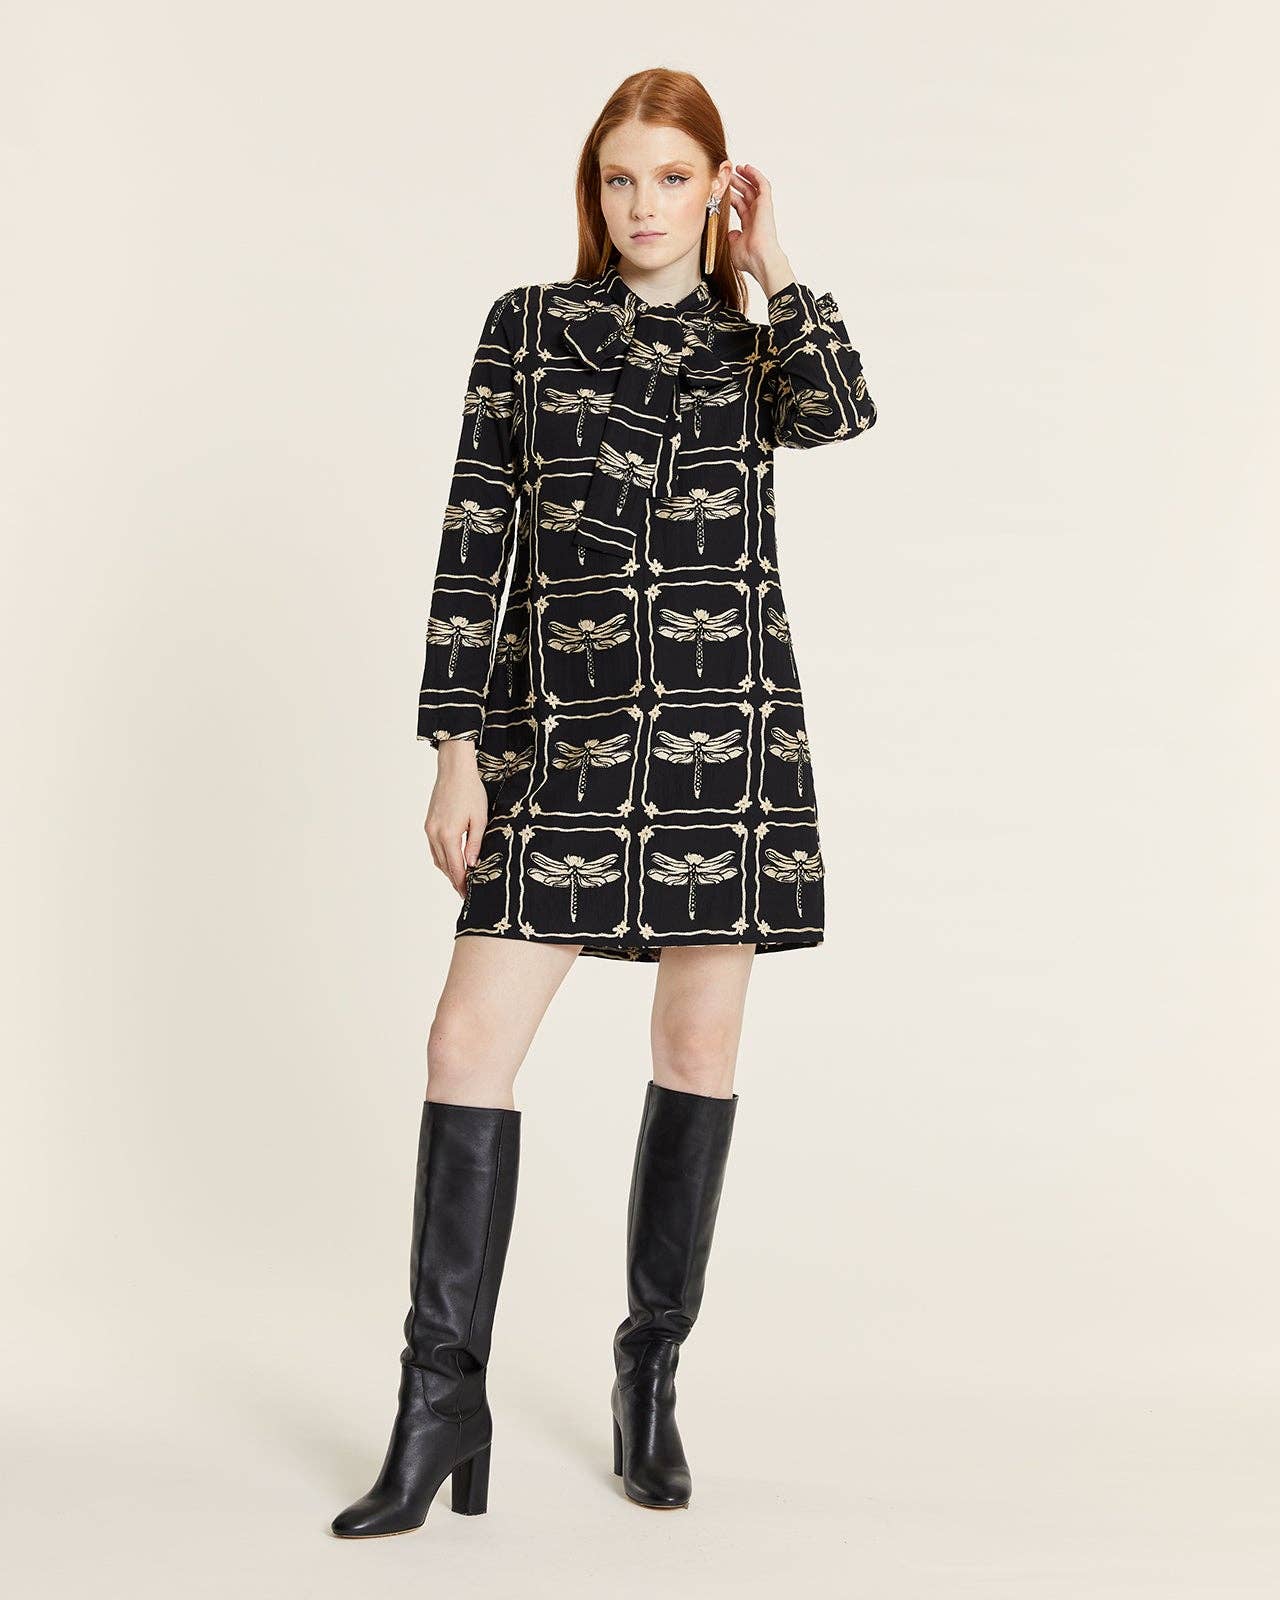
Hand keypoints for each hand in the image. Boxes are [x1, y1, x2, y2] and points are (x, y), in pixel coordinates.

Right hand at [424, 742, 487, 897]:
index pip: (455, 867)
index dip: (461, 883)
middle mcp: (435, 834)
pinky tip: (452, 860)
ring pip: (436, 858)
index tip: (467, 894)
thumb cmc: (471, 791)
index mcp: (448, 834)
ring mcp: (429, 828)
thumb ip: (475, 844)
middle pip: (443, 865)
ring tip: (460, 879)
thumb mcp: (480, 819)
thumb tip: (473, 865)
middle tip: (465, 891)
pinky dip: (442, 857)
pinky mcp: (428, 823)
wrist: (454, 770)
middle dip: (454, 879)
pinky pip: (433, 847)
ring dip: (447, 870)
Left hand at [725, 163, 793, 295]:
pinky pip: (763, 185)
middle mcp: (757, 216)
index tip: (722, 190)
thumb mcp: (734, 246)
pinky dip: (755, 175)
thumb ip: (731, 238)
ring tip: (737, 168)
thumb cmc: (749, 258)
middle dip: (737, 184)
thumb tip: (731, 233)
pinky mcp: (766, 204)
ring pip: (754, 187)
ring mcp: (762, 209)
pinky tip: (747, 168)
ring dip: (745, 177)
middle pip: (746, 195)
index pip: (740, 206)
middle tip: (727, 175)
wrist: (760, 259)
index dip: (732, 197)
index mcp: (750, 225)